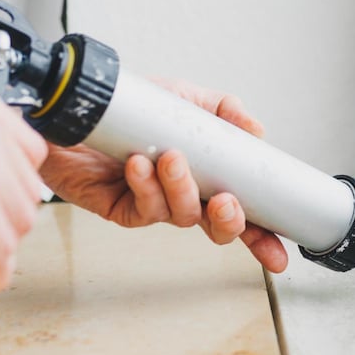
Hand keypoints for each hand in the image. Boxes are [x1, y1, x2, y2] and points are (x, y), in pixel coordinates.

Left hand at [39, 78, 287, 272]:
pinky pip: (143, 209)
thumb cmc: (130, 107)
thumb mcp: (184, 98)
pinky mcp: (121, 207)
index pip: (242, 212)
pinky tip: (139, 165)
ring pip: (181, 215)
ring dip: (181, 189)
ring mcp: (154, 204)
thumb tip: (257, 131)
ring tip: (171, 159)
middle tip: (226, 201)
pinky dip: (146, 187)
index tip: (280, 256)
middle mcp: (183, 195)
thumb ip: (224, 109)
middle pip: (217, 227)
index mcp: (206, 176)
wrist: (75, 106)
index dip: (262, 237)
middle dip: (228, 221)